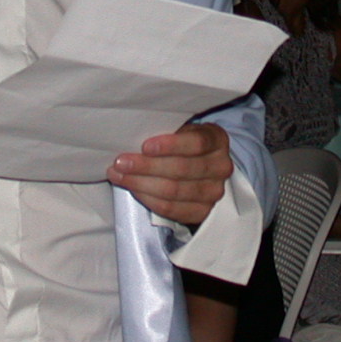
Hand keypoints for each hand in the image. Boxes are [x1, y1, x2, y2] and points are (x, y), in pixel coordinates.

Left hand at [109, 123, 232, 225]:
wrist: (199, 165)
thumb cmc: (184, 143)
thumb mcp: (181, 129)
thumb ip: (166, 131)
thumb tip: (132, 137)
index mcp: (217, 140)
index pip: (196, 143)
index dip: (170, 146)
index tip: (145, 146)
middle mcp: (221, 167)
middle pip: (181, 169)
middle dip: (146, 167)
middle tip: (121, 162)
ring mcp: (214, 192)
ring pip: (173, 191)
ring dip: (141, 184)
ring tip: (119, 176)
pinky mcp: (202, 212)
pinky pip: (171, 209)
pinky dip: (148, 199)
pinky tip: (134, 189)